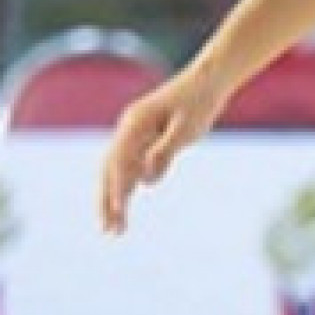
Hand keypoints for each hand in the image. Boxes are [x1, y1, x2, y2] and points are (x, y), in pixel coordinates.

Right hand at [99, 66, 227, 234]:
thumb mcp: (187, 128)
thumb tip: (147, 180)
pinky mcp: (144, 142)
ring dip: (114, 201)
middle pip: (109, 171)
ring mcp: (134, 137)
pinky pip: (130, 170)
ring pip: (117, 173)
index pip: (119, 162)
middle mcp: (128, 131)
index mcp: (134, 124)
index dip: (117, 188)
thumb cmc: (199, 102)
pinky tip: (124, 210)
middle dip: (107, 202)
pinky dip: (126, 190)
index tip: (118, 212)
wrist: (207, 82)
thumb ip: (165, 152)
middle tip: (107, 232)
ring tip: (114, 231)